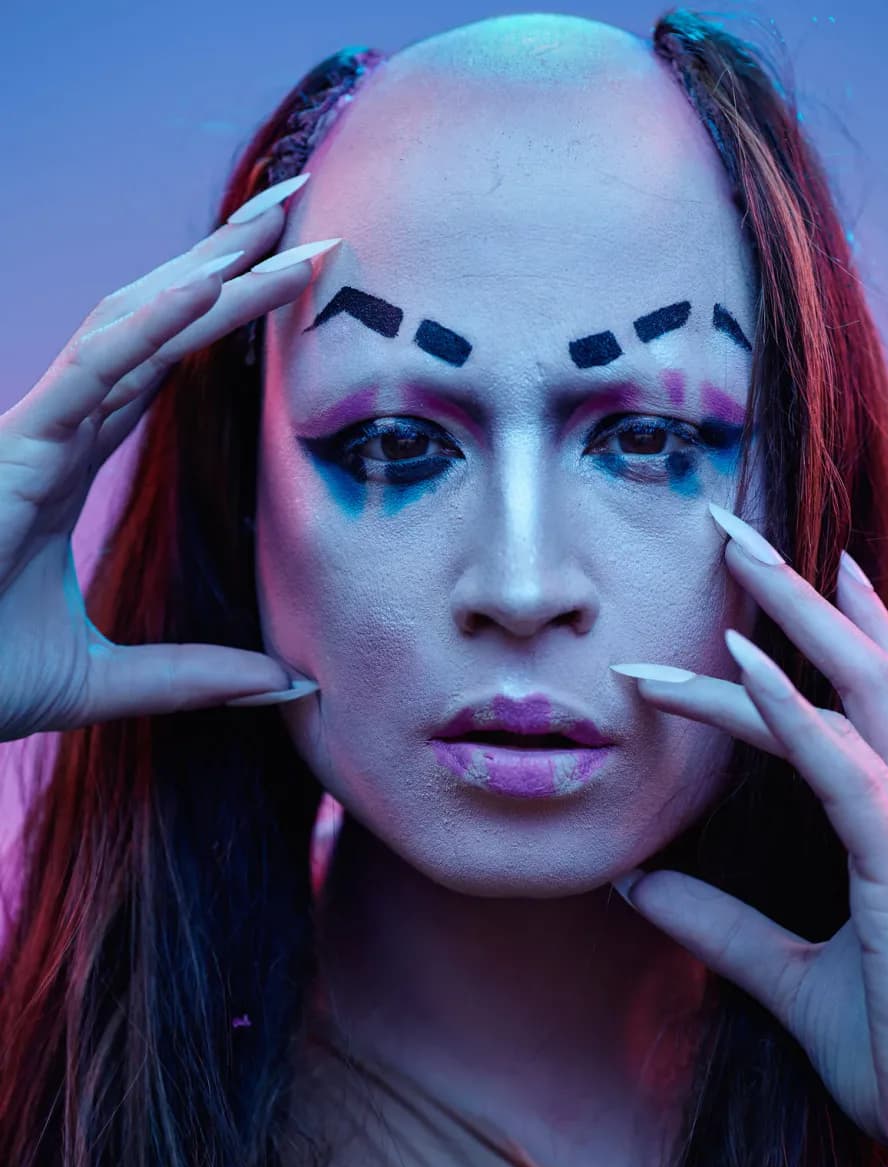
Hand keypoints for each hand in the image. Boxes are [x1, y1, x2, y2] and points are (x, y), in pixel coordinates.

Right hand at [0, 175, 332, 743]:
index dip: (227, 312)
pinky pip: (93, 374)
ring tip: (284, 222)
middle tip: (303, 205)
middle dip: (226, 259)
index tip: (296, 272)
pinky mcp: (14, 453)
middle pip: (155, 322)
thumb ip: (192, 676)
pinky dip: (153, 326)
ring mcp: (31, 433)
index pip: (164, 365)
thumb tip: (289, 683)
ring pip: (135, 328)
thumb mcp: (100, 684)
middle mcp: (54, 430)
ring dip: (213, 272)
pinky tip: (212, 285)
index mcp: (66, 461)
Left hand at [611, 505, 887, 1162]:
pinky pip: (844, 772)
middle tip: (735, 530)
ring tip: (729, 559)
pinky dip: (794, 711)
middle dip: (804, 593)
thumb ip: (716, 926)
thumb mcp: (790, 982)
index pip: (874, 704)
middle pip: (871, 671)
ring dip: (792, 620)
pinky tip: (746, 664)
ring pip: (861, 696)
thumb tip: (637, 883)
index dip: (834, 634)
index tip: (781, 583)